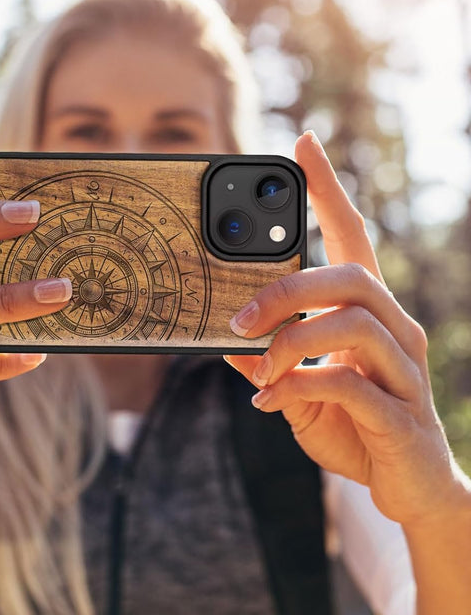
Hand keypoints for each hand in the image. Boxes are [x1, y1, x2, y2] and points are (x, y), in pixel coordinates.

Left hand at [225, 131, 467, 528]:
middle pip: (350, 276)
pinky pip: (349, 384)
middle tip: (238, 318)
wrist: (408, 488)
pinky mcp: (402, 414)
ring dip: (290, 342)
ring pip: (352, 323)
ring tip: (257, 367)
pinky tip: (270, 401)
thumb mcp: (298, 387)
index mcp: (368, 312)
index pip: (352, 235)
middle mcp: (395, 329)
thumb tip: (224, 341)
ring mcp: (405, 370)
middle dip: (287, 289)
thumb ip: (268, 361)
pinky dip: (299, 386)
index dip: (328, 189)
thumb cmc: (354, 425)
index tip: (303, 144)